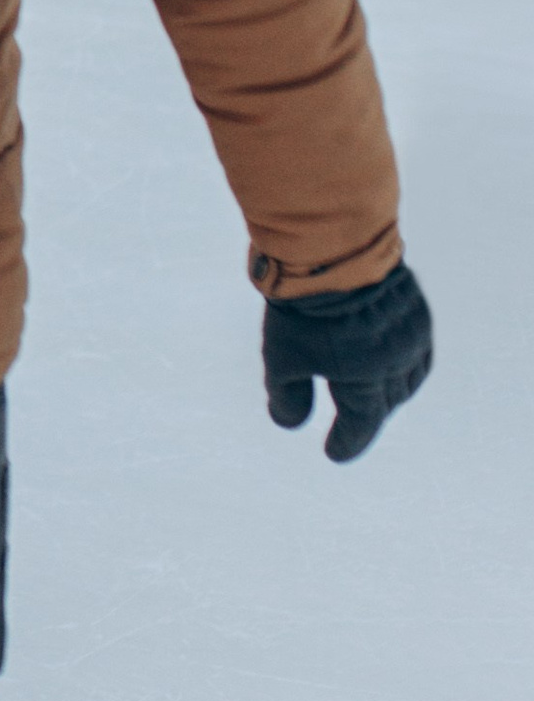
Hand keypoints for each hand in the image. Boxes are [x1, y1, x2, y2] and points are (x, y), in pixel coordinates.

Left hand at [263, 262, 432, 462]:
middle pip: (385, 403)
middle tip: (350, 426)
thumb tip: (290, 424)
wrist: (331, 247)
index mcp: (367, 380)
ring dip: (391, 393)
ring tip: (375, 398)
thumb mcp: (282, 357)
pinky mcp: (417, 310)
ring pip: (408, 379)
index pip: (361, 425)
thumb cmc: (303, 307)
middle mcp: (397, 363)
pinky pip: (419, 350)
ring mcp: (411, 336)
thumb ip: (286, 396)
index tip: (333, 453)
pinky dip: (407, 365)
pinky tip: (395, 362)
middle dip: (367, 417)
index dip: (346, 442)